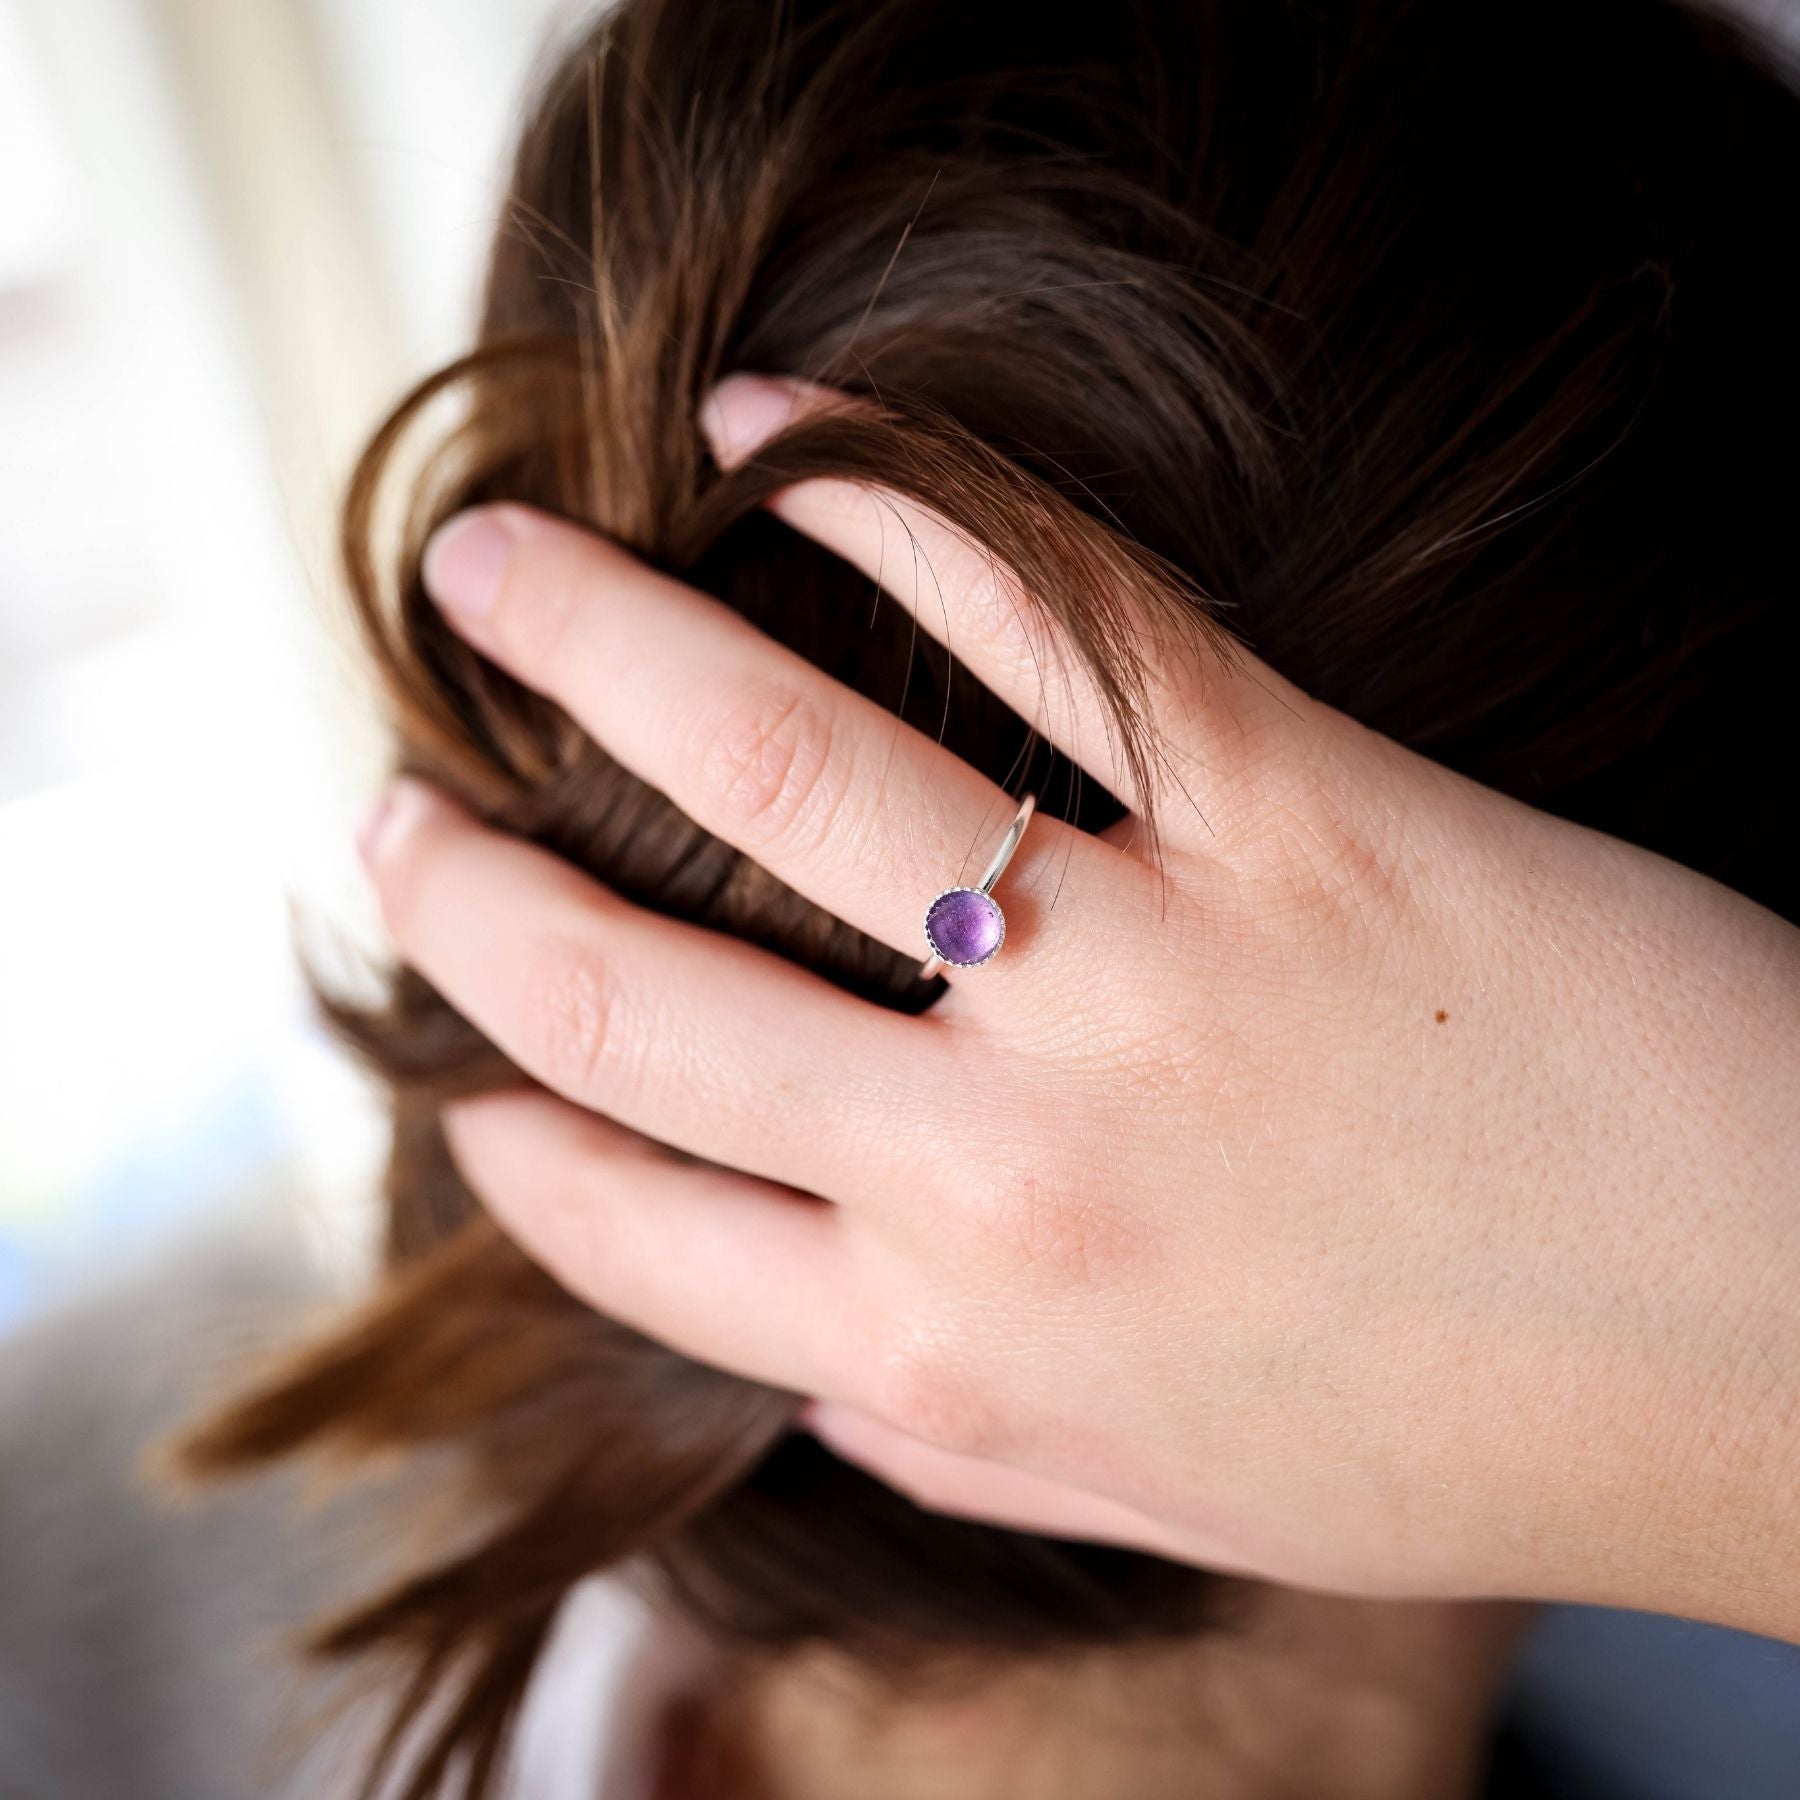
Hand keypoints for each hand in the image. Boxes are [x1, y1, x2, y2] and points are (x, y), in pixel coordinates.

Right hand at [359, 375, 1799, 1636]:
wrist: (1786, 1356)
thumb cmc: (1470, 1429)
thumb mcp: (1164, 1485)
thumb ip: (954, 1426)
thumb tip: (809, 1365)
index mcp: (953, 1350)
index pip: (623, 1224)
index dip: (504, 1126)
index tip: (459, 1055)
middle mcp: (1000, 1177)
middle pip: (628, 992)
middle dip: (459, 885)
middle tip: (392, 799)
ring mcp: (1142, 982)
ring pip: (781, 765)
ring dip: (594, 638)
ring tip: (491, 567)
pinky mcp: (1301, 810)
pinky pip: (1044, 610)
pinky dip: (878, 493)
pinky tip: (770, 439)